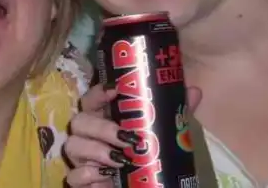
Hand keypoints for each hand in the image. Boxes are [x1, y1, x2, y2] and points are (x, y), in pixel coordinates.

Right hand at [64, 84, 201, 187]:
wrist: (145, 187)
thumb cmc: (149, 158)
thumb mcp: (165, 135)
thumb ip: (175, 114)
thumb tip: (194, 91)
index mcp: (104, 117)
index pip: (92, 99)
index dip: (99, 92)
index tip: (115, 89)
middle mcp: (89, 135)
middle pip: (79, 121)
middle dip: (101, 127)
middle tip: (127, 137)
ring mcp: (82, 159)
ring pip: (73, 146)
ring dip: (96, 151)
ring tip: (121, 159)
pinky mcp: (81, 182)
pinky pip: (74, 176)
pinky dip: (89, 176)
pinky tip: (107, 178)